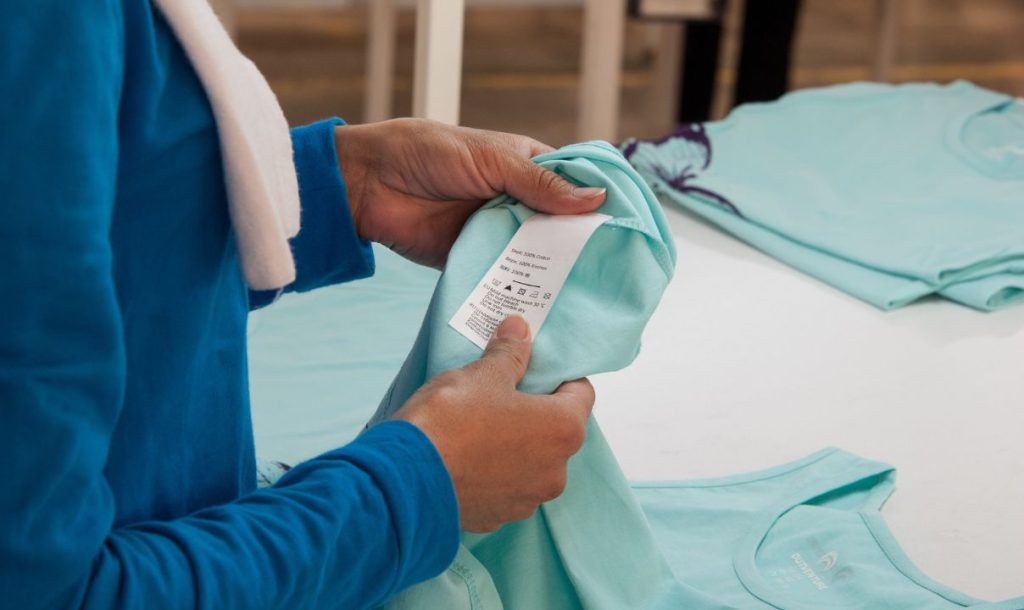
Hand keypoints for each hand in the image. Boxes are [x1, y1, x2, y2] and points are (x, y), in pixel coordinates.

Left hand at [334, 119, 606, 267]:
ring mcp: (496, 233)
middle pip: (560, 227)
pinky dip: (520, 287)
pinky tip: (545, 303)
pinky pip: (503, 276)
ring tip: (587, 291)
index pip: (574, 187)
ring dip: (554, 270)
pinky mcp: (475, 260)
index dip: (598, 204)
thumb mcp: (492, 160)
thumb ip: (541, 183)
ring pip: (535, 255)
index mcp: (527, 168)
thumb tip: (596, 199)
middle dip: (581, 245)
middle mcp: (517, 202)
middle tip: (616, 270)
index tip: (628, 228)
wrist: (369, 184)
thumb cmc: (429, 154)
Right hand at [392, 316, 593, 531]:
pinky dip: (492, 471)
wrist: (404, 479)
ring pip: (531, 462)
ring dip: (514, 444)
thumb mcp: (482, 374)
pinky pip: (504, 486)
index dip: (560, 375)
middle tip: (501, 393)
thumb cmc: (451, 421)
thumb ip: (509, 353)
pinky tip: (466, 456)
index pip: (581, 393)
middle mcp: (555, 471)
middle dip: (534, 411)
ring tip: (478, 426)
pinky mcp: (497, 517)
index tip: (535, 367)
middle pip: (556, 431)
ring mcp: (526, 499)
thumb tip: (519, 330)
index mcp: (562, 430)